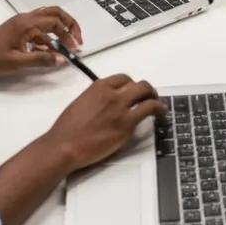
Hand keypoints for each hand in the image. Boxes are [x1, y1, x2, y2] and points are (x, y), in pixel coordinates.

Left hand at [0, 7, 84, 74]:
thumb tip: (62, 60)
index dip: (68, 35)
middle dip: (69, 24)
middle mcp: (26, 18)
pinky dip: (48, 36)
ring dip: (59, 29)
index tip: (75, 48)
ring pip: (48, 17)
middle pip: (55, 13)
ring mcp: (22, 22)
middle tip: (77, 38)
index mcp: (27, 24)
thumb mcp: (17, 62)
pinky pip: (39, 27)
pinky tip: (49, 51)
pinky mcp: (18, 28)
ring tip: (66, 45)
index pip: (56, 23)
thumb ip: (41, 60)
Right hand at [47, 74, 167, 170]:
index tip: (133, 90)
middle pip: (138, 84)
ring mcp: (121, 107)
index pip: (122, 78)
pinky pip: (149, 110)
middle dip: (145, 89)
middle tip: (149, 96)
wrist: (64, 146)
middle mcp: (112, 93)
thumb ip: (96, 99)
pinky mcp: (127, 123)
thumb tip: (106, 103)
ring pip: (146, 93)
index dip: (130, 84)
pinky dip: (159, 109)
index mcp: (98, 87)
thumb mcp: (80, 104)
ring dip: (154, 97)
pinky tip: (161, 113)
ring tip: (158, 104)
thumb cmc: (66, 130)